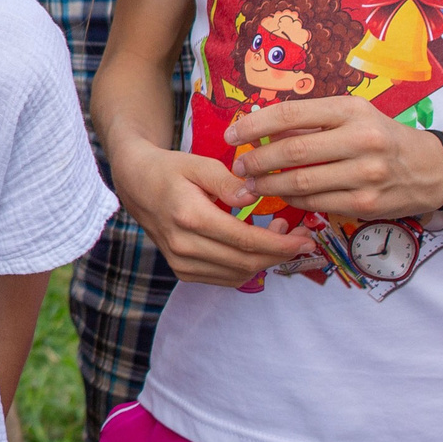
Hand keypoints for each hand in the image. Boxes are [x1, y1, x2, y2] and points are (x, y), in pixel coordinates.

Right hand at [107, 129, 310, 284]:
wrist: (135, 184)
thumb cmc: (169, 169)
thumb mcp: (198, 164)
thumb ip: (228, 181)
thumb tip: (255, 197)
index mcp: (189, 217)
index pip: (246, 241)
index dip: (282, 244)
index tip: (307, 239)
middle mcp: (183, 246)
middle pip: (246, 263)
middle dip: (281, 254)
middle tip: (302, 239)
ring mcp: (180, 262)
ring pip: (238, 274)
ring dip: (266, 261)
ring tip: (278, 236)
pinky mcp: (182, 270)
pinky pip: (225, 278)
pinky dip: (247, 267)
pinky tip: (255, 247)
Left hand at [226, 97, 442, 219]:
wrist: (431, 168)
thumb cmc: (381, 137)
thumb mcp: (352, 116)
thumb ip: (309, 122)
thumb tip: (258, 127)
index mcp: (352, 110)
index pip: (291, 114)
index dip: (254, 125)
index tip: (233, 134)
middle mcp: (361, 139)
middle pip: (292, 151)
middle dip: (256, 160)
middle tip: (239, 166)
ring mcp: (365, 174)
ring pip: (300, 182)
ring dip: (268, 185)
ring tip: (252, 184)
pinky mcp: (366, 204)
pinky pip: (315, 203)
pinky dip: (292, 200)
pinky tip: (281, 196)